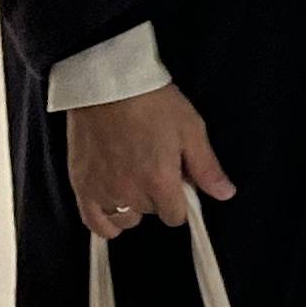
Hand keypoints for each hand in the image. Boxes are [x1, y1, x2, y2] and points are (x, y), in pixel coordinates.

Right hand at [67, 83, 234, 240]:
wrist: (108, 84)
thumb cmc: (152, 102)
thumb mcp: (190, 129)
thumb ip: (206, 167)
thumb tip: (225, 193)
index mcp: (159, 182)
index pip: (176, 216)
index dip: (180, 200)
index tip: (178, 182)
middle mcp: (129, 193)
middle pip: (150, 213)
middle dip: (157, 196)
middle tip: (155, 167)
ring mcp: (102, 191)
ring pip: (124, 219)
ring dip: (132, 206)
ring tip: (133, 180)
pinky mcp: (80, 185)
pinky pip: (93, 222)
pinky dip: (104, 221)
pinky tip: (113, 209)